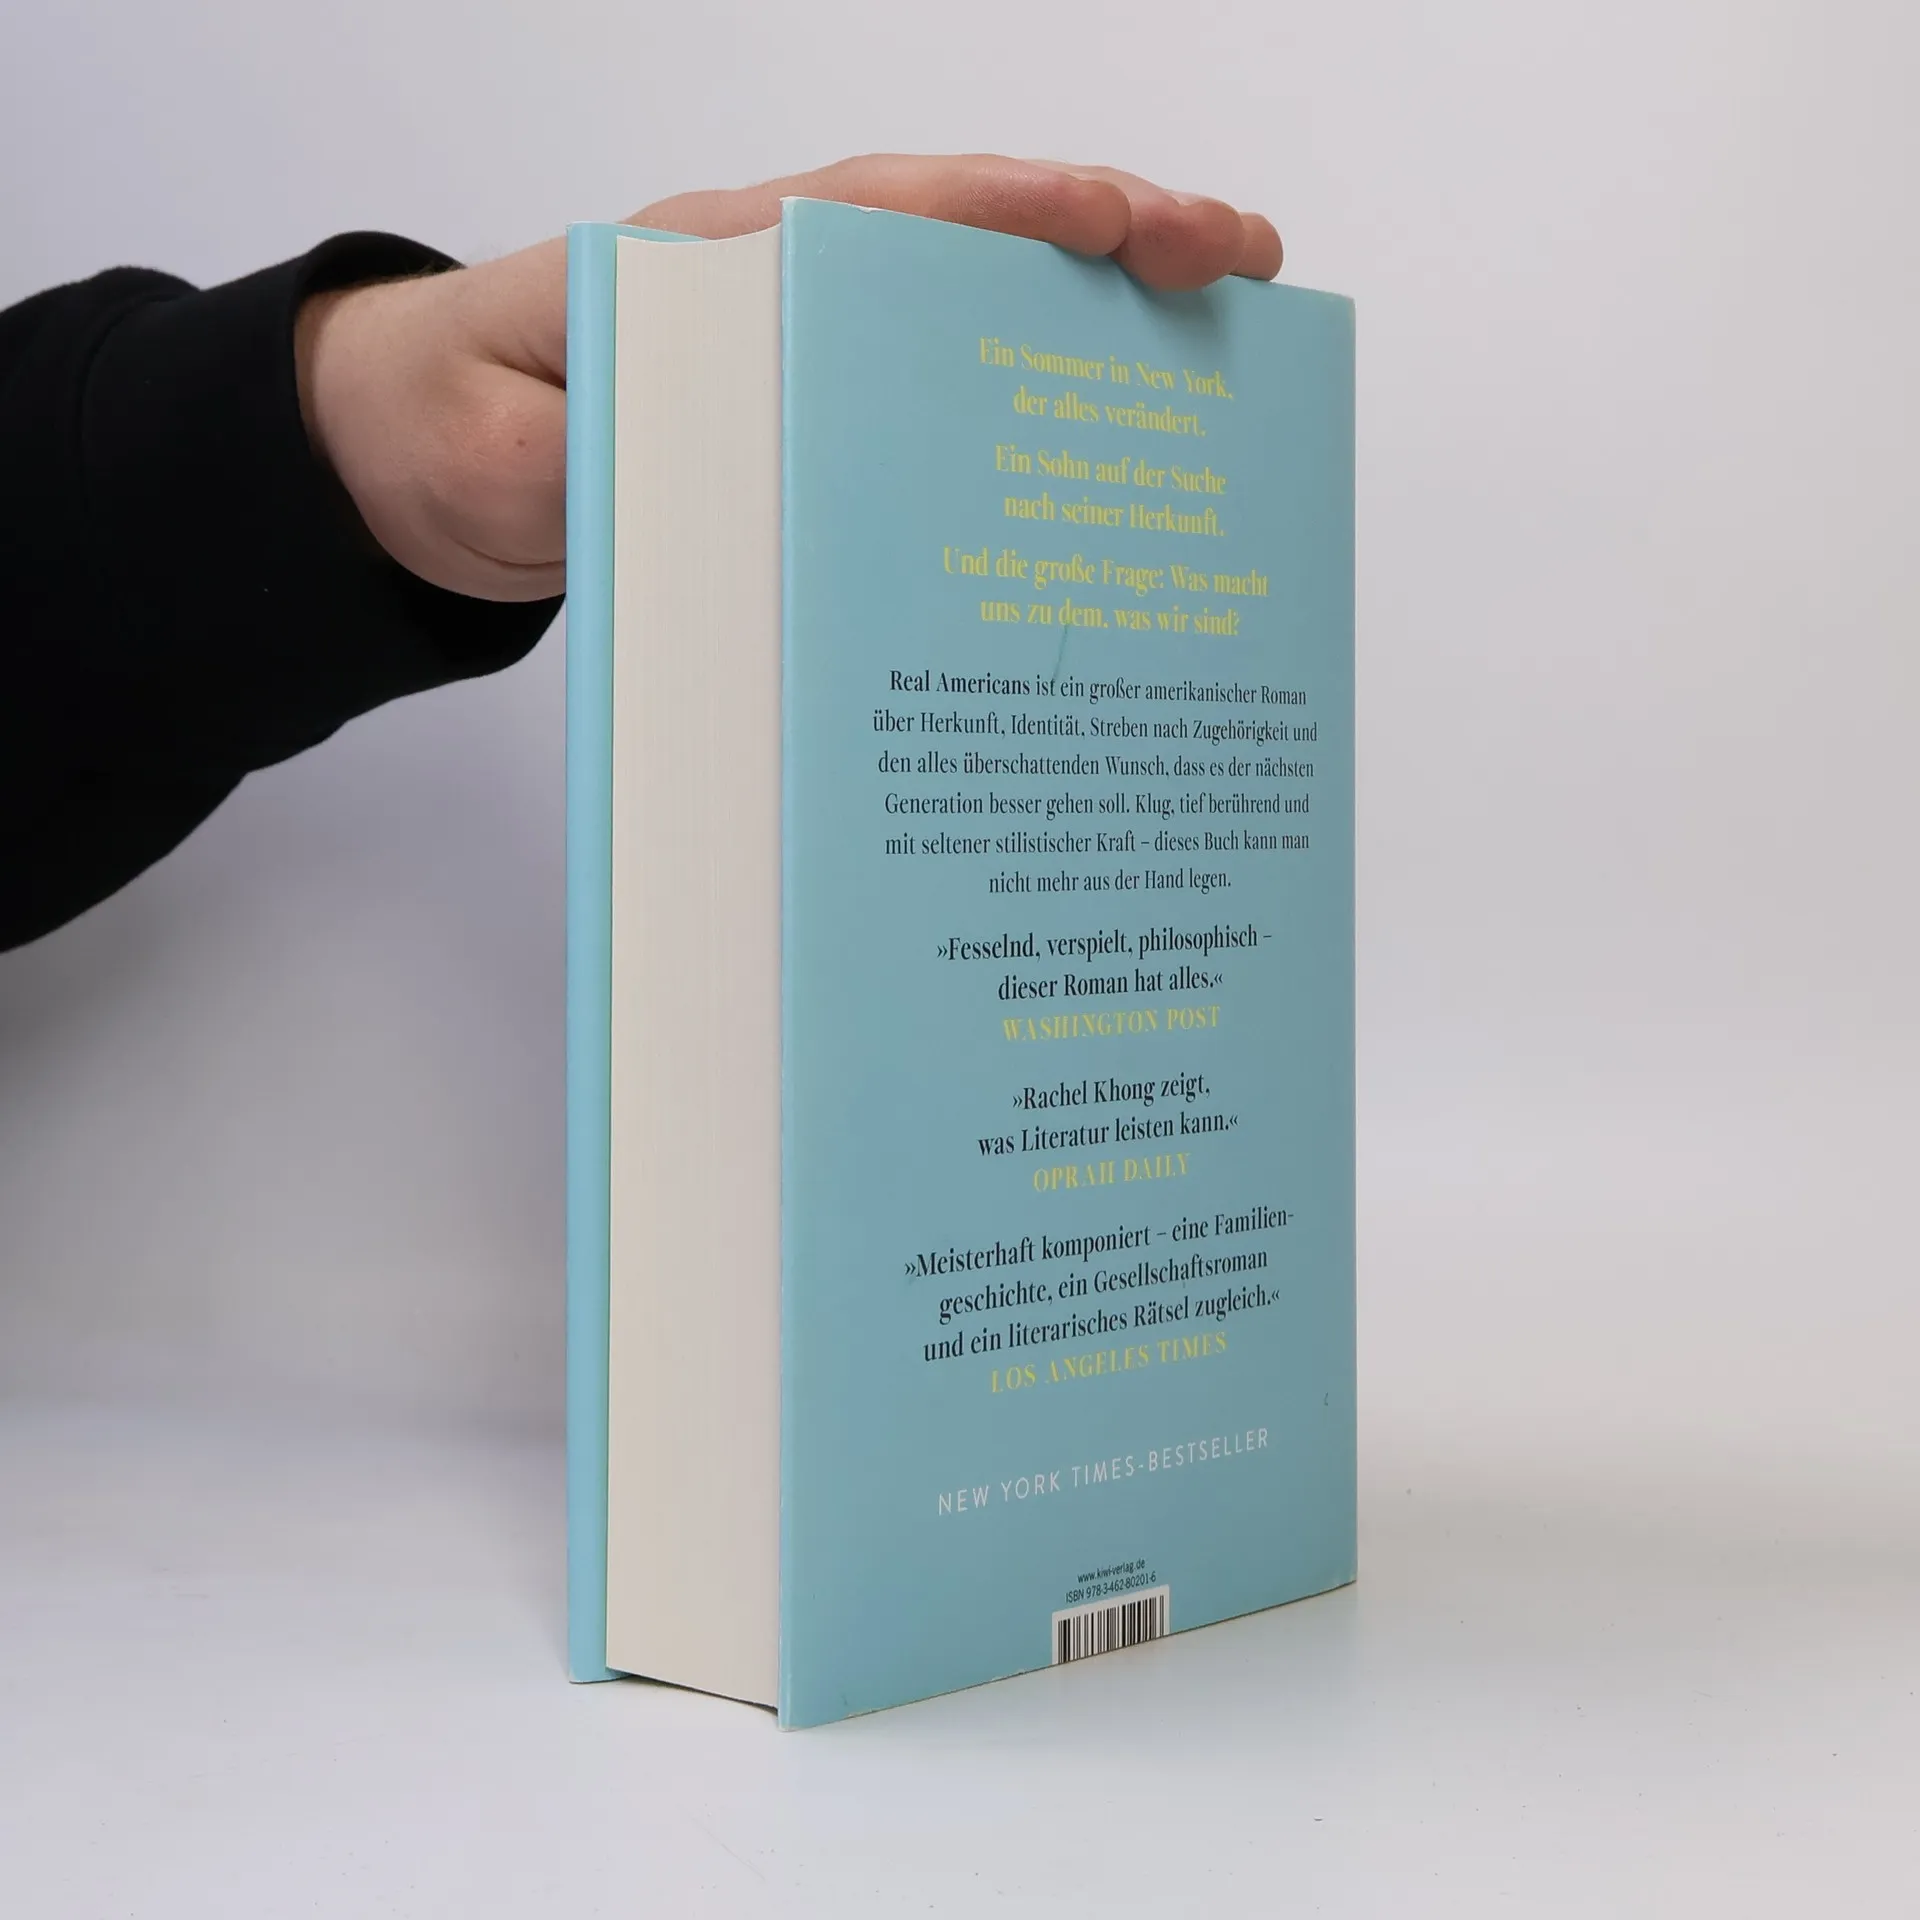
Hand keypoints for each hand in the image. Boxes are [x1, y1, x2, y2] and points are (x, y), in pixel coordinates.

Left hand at [296, 156, 1283, 602]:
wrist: (411, 464)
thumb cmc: (446, 426)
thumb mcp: (490, 451)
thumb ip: (579, 456)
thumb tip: (703, 475)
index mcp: (716, 263)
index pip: (887, 212)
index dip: (1013, 210)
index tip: (1125, 222)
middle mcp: (780, 288)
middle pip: (968, 244)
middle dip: (1113, 243)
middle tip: (1242, 268)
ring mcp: (804, 353)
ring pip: (971, 315)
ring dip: (1096, 322)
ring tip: (1227, 338)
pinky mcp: (808, 421)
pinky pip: (935, 398)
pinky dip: (1028, 402)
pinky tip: (1106, 441)